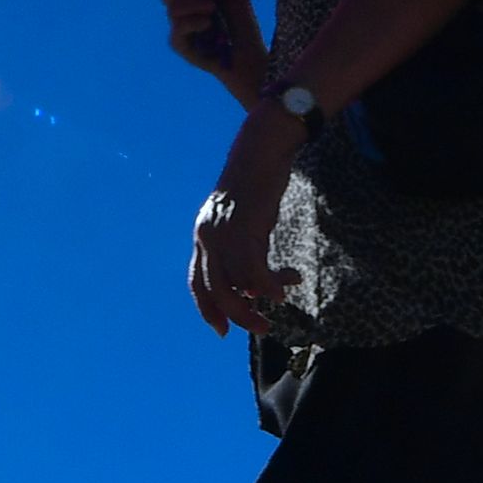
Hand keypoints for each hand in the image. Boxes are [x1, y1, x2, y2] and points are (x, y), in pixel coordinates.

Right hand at [161, 0, 264, 100]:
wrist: (248, 56)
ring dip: (192, 6)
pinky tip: (207, 24)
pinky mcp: (179, 44)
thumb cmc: (244, 27)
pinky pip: (177, 29)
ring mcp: (180, 28)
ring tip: (212, 9)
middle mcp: (185, 10)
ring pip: (172, 9)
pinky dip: (192, 22)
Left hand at [187, 112, 307, 334]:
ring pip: (237, 283)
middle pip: (215, 290)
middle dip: (239, 315)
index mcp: (203, 236)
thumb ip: (242, 251)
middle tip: (262, 327)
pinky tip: (286, 284)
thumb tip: (253, 288)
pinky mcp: (244, 227)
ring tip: (282, 298)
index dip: (207, 310)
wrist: (262, 151)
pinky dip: (270, 284)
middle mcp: (207, 237)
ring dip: (261, 298)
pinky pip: (254, 270)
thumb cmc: (257, 185)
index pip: (196, 283)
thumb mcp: (243, 221)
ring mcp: (223, 232)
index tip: (222, 331)